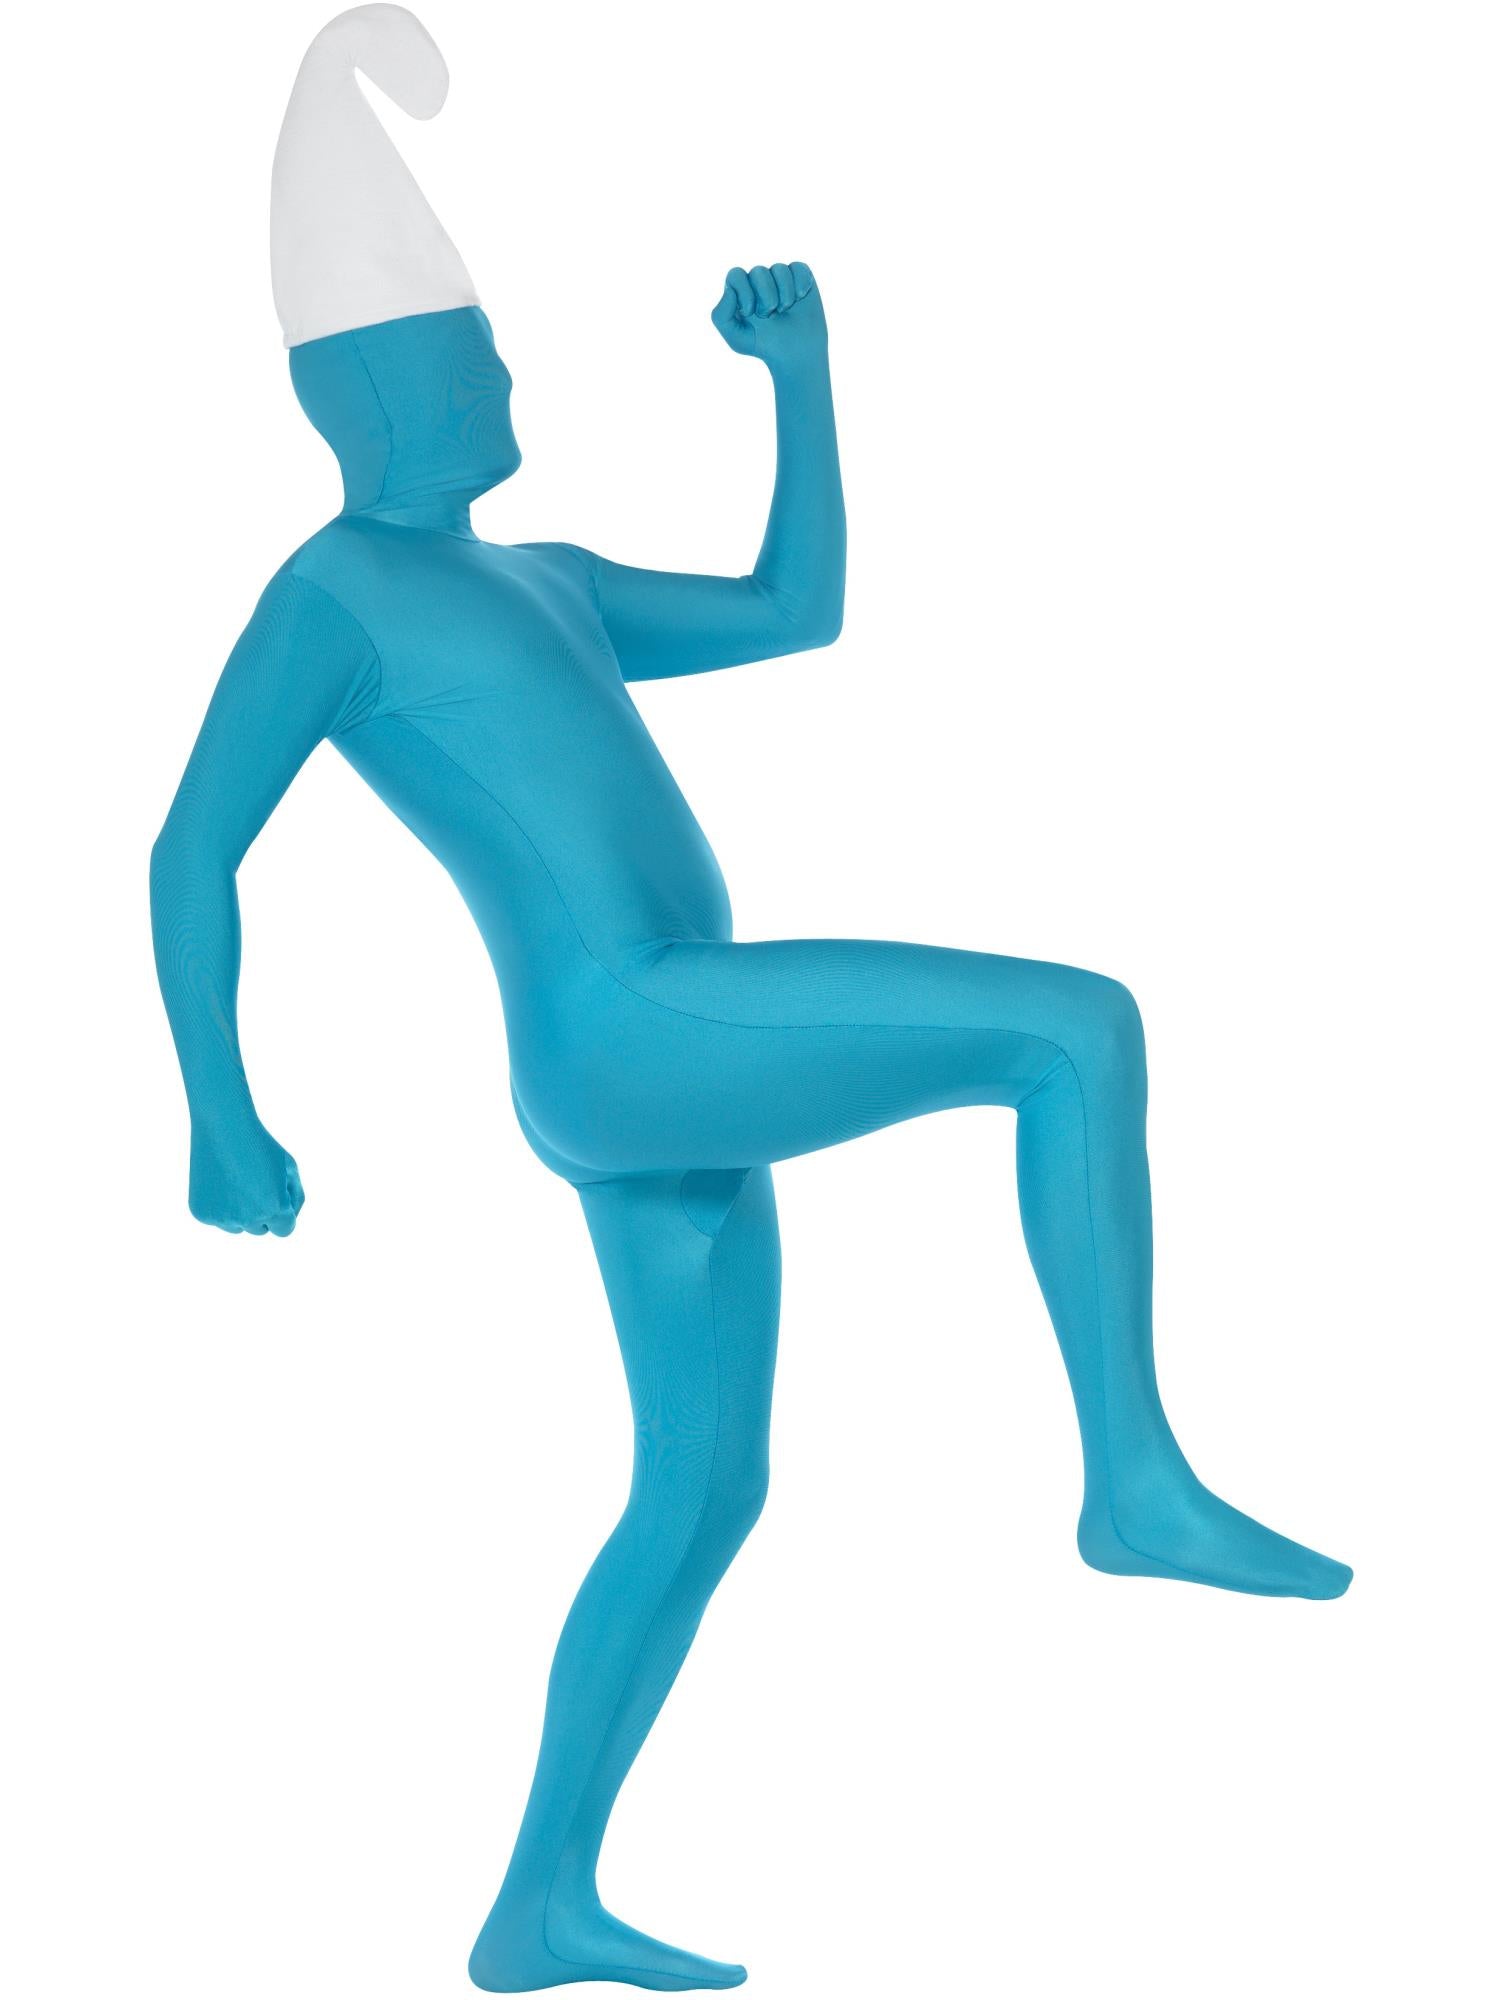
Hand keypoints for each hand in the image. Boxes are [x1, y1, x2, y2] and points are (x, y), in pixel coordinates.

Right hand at [188, 1115, 304, 1235]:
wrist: (223, 1127)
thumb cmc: (260, 1145)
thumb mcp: (289, 1168)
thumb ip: (295, 1198)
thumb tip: (287, 1218)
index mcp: (275, 1207)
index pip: (285, 1230)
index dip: (283, 1213)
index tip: (276, 1196)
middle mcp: (248, 1218)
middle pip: (260, 1230)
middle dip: (262, 1212)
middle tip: (253, 1183)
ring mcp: (222, 1218)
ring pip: (238, 1227)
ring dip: (240, 1212)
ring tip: (236, 1181)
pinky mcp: (201, 1214)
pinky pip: (216, 1219)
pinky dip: (219, 1207)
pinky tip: (219, 1182)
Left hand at [711, 262, 826, 369]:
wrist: (794, 352)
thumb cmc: (763, 345)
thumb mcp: (736, 338)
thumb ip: (721, 316)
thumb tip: (730, 291)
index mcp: (740, 290)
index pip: (736, 275)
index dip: (744, 292)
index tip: (750, 312)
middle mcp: (758, 280)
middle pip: (758, 272)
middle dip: (766, 297)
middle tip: (769, 315)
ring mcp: (779, 276)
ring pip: (779, 269)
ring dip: (784, 294)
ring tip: (784, 310)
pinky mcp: (799, 276)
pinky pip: (798, 268)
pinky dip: (800, 284)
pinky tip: (799, 299)